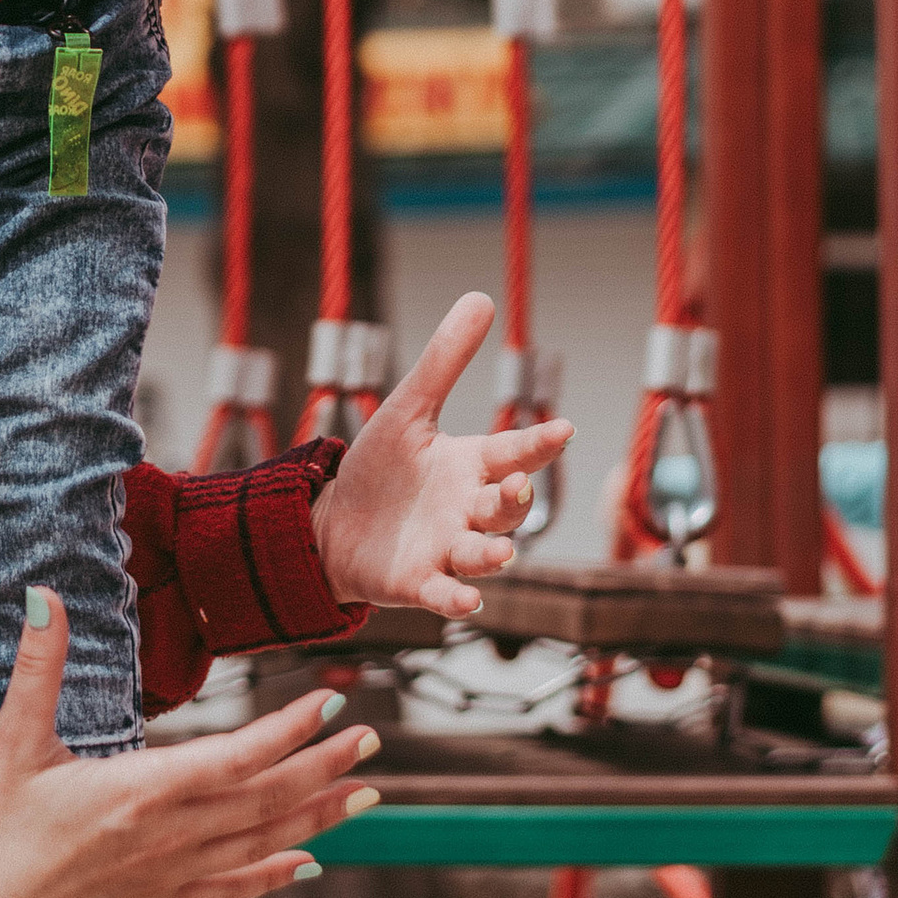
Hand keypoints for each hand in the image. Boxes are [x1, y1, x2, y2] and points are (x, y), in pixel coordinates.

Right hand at [0, 589, 380, 897]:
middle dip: (324, 768)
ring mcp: (168, 875)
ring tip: (365, 793)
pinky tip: (308, 865)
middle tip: (371, 739)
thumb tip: (45, 594)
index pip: (235, 760)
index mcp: (138, 792)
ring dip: (317, 817)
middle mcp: (167, 837)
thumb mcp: (14, 738)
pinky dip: (274, 875)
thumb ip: (39, 666)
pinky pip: (232, 890)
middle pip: (265, 800)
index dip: (288, 732)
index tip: (330, 702)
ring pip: (261, 845)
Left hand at [309, 290, 572, 618]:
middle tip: (515, 487)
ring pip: (482, 554)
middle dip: (512, 501)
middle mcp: (468, 511)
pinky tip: (465, 599)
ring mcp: (447, 550)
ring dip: (493, 555)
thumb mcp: (408, 410)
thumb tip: (481, 298)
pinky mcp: (420, 583)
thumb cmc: (381, 470)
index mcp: (471, 467)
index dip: (538, 443)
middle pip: (505, 509)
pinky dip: (456, 598)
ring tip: (500, 552)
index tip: (564, 428)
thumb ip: (444, 362)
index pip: (513, 453)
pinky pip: (445, 593)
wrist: (333, 525)